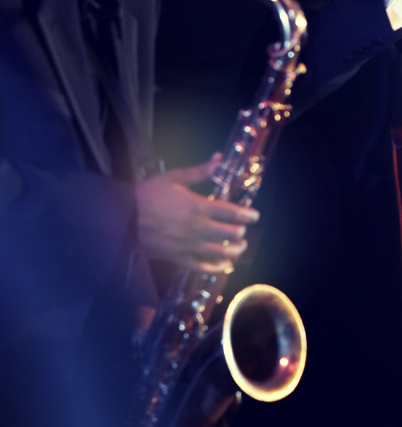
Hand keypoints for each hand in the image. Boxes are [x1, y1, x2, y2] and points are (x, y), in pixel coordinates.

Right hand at [135, 154, 259, 272]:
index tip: (254, 215)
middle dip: (241, 233)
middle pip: (230, 234)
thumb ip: (199, 171)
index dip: (247, 215)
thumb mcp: (173, 178)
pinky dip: (216, 268)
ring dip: (235, 251)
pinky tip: (224, 266)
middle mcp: (197, 228)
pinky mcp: (178, 258)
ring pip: (220, 253)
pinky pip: (202, 267)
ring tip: (239, 247)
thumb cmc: (147, 194)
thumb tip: (219, 158)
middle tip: (243, 229)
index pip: (232, 213)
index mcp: (198, 207)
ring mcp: (188, 246)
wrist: (121, 217)